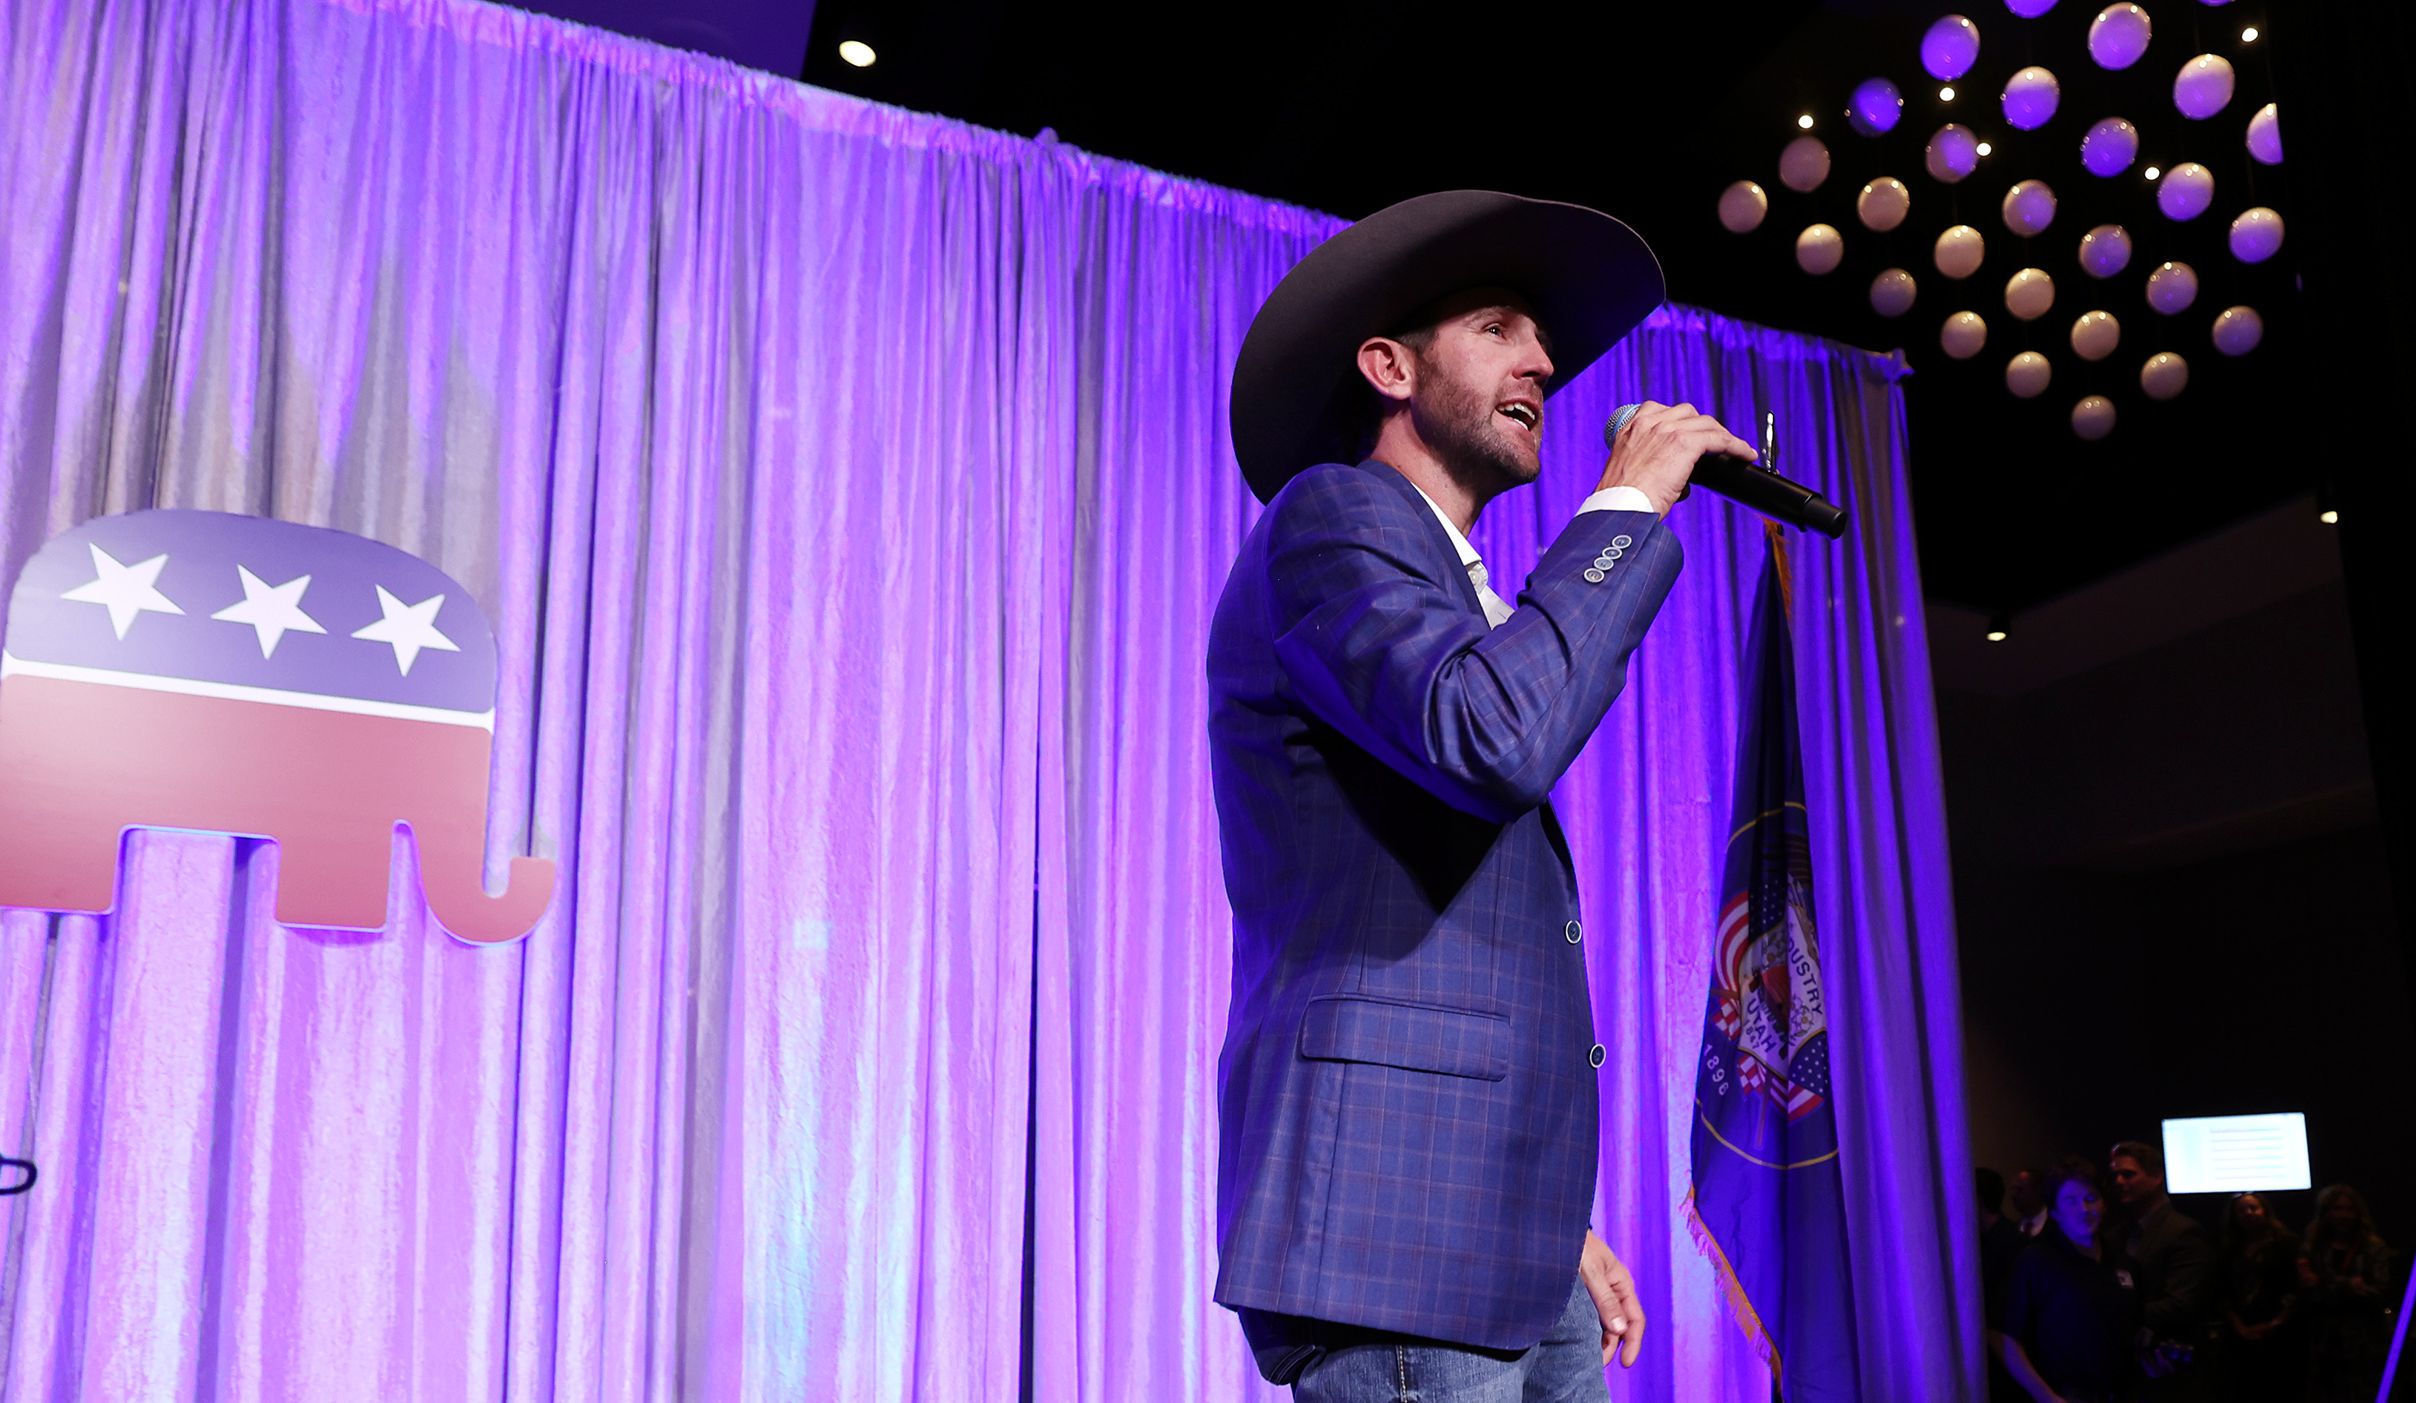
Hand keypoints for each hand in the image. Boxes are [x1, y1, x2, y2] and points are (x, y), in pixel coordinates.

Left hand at [1581, 1229, 1647, 1367]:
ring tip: (1587, 1358)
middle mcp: (1613, 1289)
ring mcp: (1598, 1292)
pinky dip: (1588, 1331)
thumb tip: (1620, 1330)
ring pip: (1605, 1323)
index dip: (1632, 1343)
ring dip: (1599, 1340)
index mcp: (1621, 1283)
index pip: (1635, 1319)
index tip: (1625, 1364)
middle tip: (1597, 1365)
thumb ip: (1604, 1298)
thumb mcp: (1589, 1270)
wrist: (1553, 1227)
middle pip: (1620, 1325)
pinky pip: (1591, 1316)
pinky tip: (1579, 1341)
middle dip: (1612, 1347)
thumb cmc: (1573, 1243)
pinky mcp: (1582, 1293)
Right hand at [1596, 401, 1758, 514]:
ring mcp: (1668, 430)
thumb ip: (1645, 461)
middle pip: (1688, 413)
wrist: (1619, 508)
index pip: (1662, 411)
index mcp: (1632, 428)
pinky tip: (1744, 455)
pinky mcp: (1685, 443)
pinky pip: (1720, 439)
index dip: (1681, 422)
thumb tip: (1670, 474)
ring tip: (1732, 449)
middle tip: (1713, 444)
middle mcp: (1649, 422)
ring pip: (1706, 424)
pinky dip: (1735, 446)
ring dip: (1721, 436)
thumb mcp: (1626, 470)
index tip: (1689, 433)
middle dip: (1702, 427)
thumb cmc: (1620, 499)